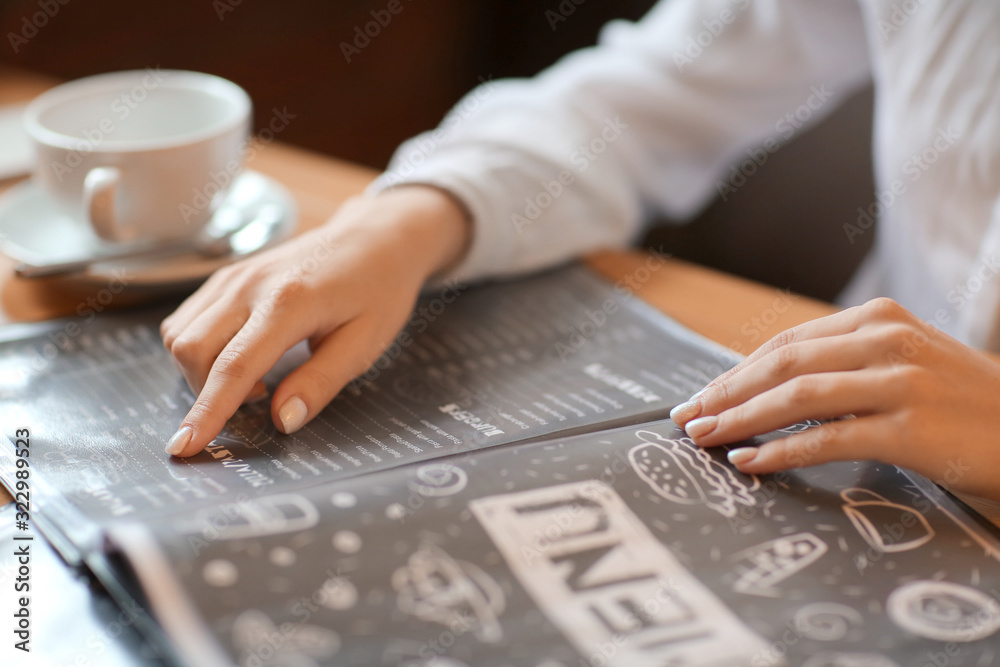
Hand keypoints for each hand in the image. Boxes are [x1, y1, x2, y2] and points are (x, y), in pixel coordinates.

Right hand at [160, 185, 469, 456]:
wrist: (376, 238)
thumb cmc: (378, 291)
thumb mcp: (364, 344)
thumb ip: (320, 383)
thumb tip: (282, 421)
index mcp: (289, 302)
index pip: (233, 367)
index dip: (207, 413)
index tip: (184, 448)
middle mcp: (250, 284)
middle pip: (192, 350)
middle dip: (206, 393)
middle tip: (261, 398)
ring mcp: (233, 276)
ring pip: (181, 335)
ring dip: (202, 371)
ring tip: (257, 376)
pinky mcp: (227, 275)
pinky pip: (187, 319)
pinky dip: (199, 348)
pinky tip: (242, 354)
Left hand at [669, 298, 999, 500]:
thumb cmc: (961, 401)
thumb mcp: (902, 362)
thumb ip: (843, 364)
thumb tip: (766, 389)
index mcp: (877, 319)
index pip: (785, 343)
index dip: (735, 371)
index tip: (701, 395)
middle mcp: (885, 341)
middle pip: (781, 364)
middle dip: (724, 392)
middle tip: (684, 417)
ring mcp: (899, 383)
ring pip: (796, 397)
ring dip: (740, 419)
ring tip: (703, 437)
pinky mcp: (911, 429)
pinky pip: (828, 439)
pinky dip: (780, 451)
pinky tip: (749, 461)